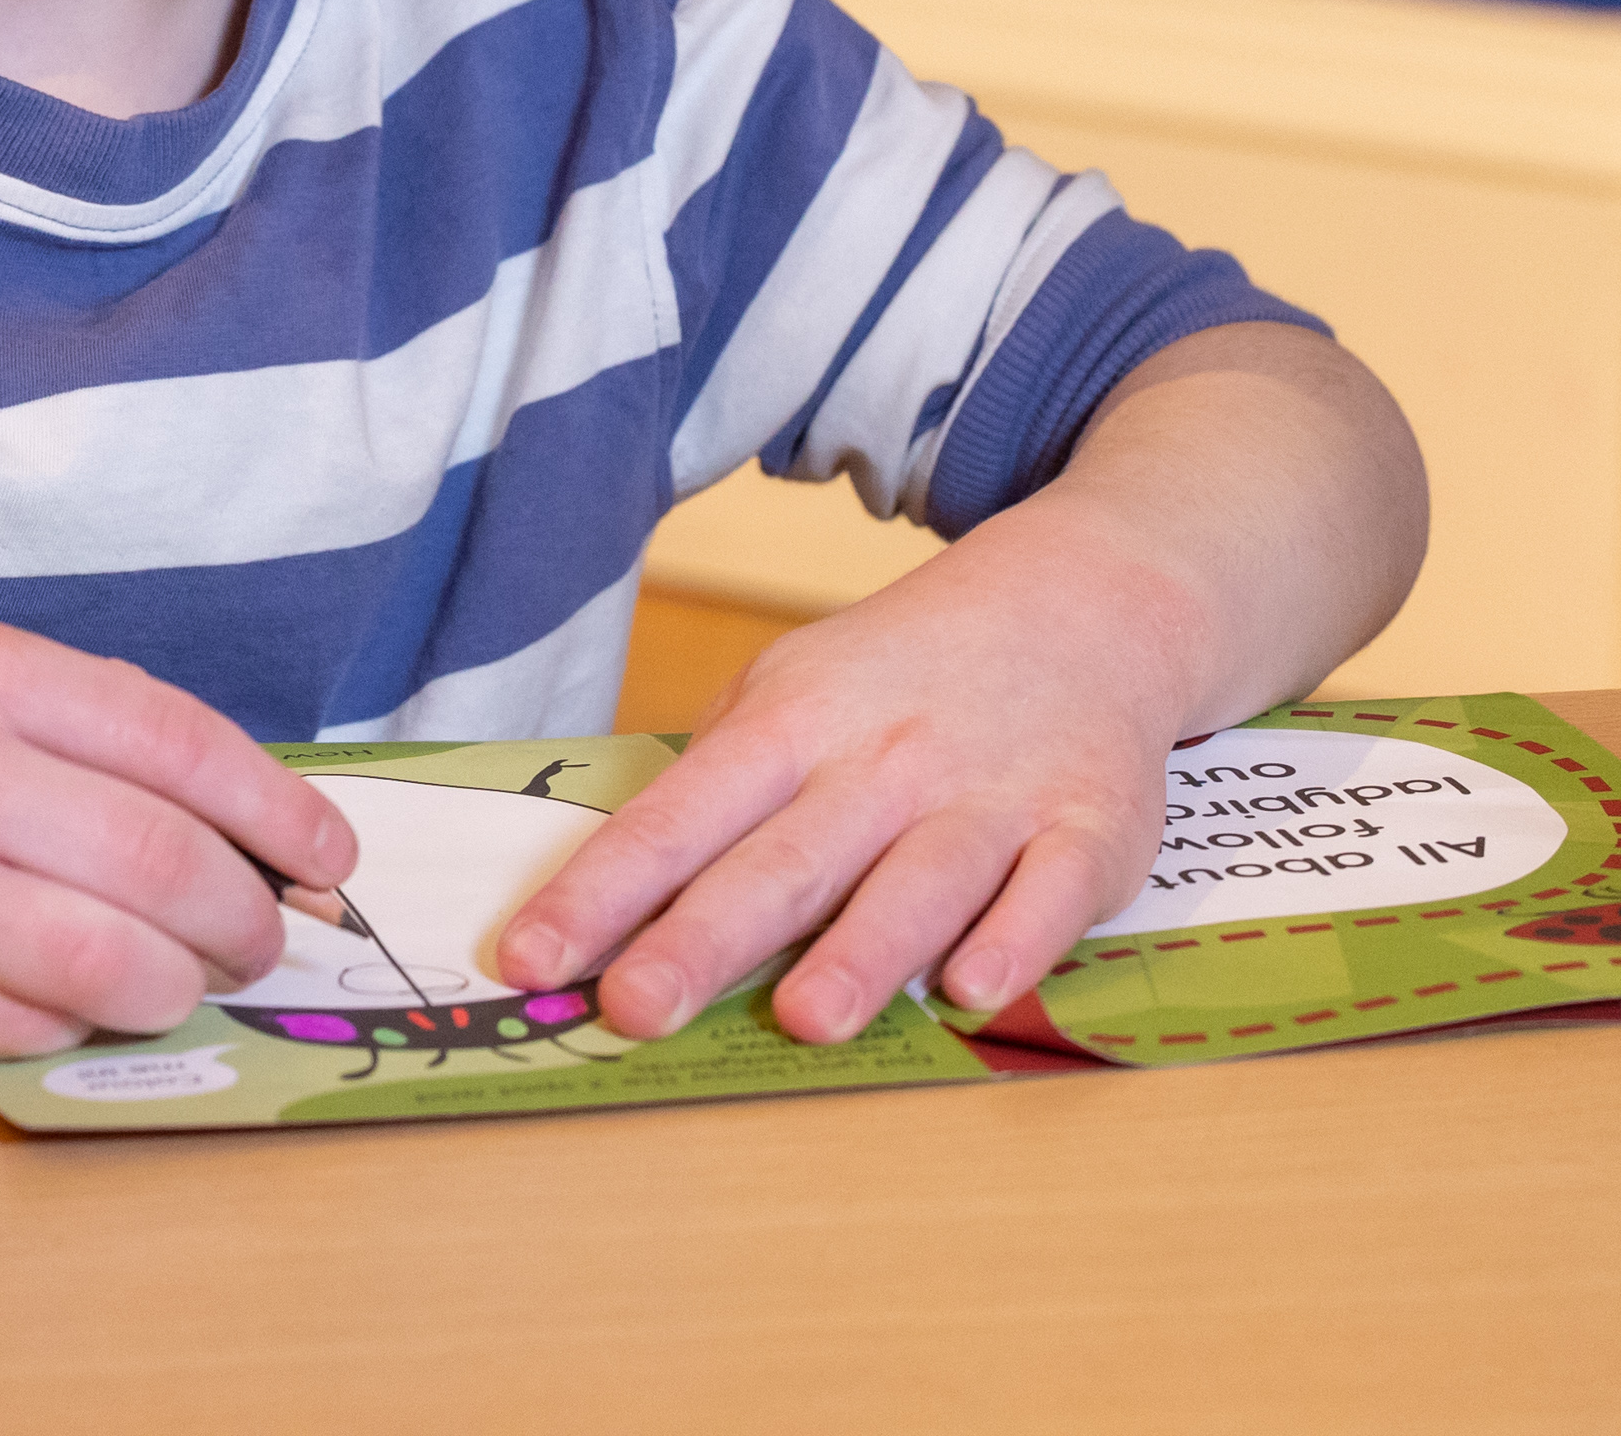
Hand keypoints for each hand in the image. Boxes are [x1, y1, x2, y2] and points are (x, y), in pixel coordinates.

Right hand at [0, 608, 354, 1057]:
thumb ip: (73, 723)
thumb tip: (231, 812)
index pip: (182, 748)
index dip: (280, 813)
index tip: (328, 855)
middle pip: (165, 870)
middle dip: (245, 919)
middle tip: (262, 936)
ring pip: (106, 968)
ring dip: (173, 986)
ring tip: (178, 976)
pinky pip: (17, 1029)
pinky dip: (72, 1024)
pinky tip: (71, 999)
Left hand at [486, 513, 1200, 1042]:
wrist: (1086, 599)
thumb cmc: (904, 674)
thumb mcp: (794, 689)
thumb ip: (720, 782)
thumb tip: (614, 886)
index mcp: (792, 723)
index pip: (679, 815)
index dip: (602, 889)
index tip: (530, 957)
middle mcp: (885, 761)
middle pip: (785, 859)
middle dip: (704, 937)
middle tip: (634, 1009)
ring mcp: (992, 797)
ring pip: (920, 881)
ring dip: (863, 952)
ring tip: (805, 1020)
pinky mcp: (1090, 831)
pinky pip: (1051, 892)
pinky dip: (1016, 941)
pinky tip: (973, 989)